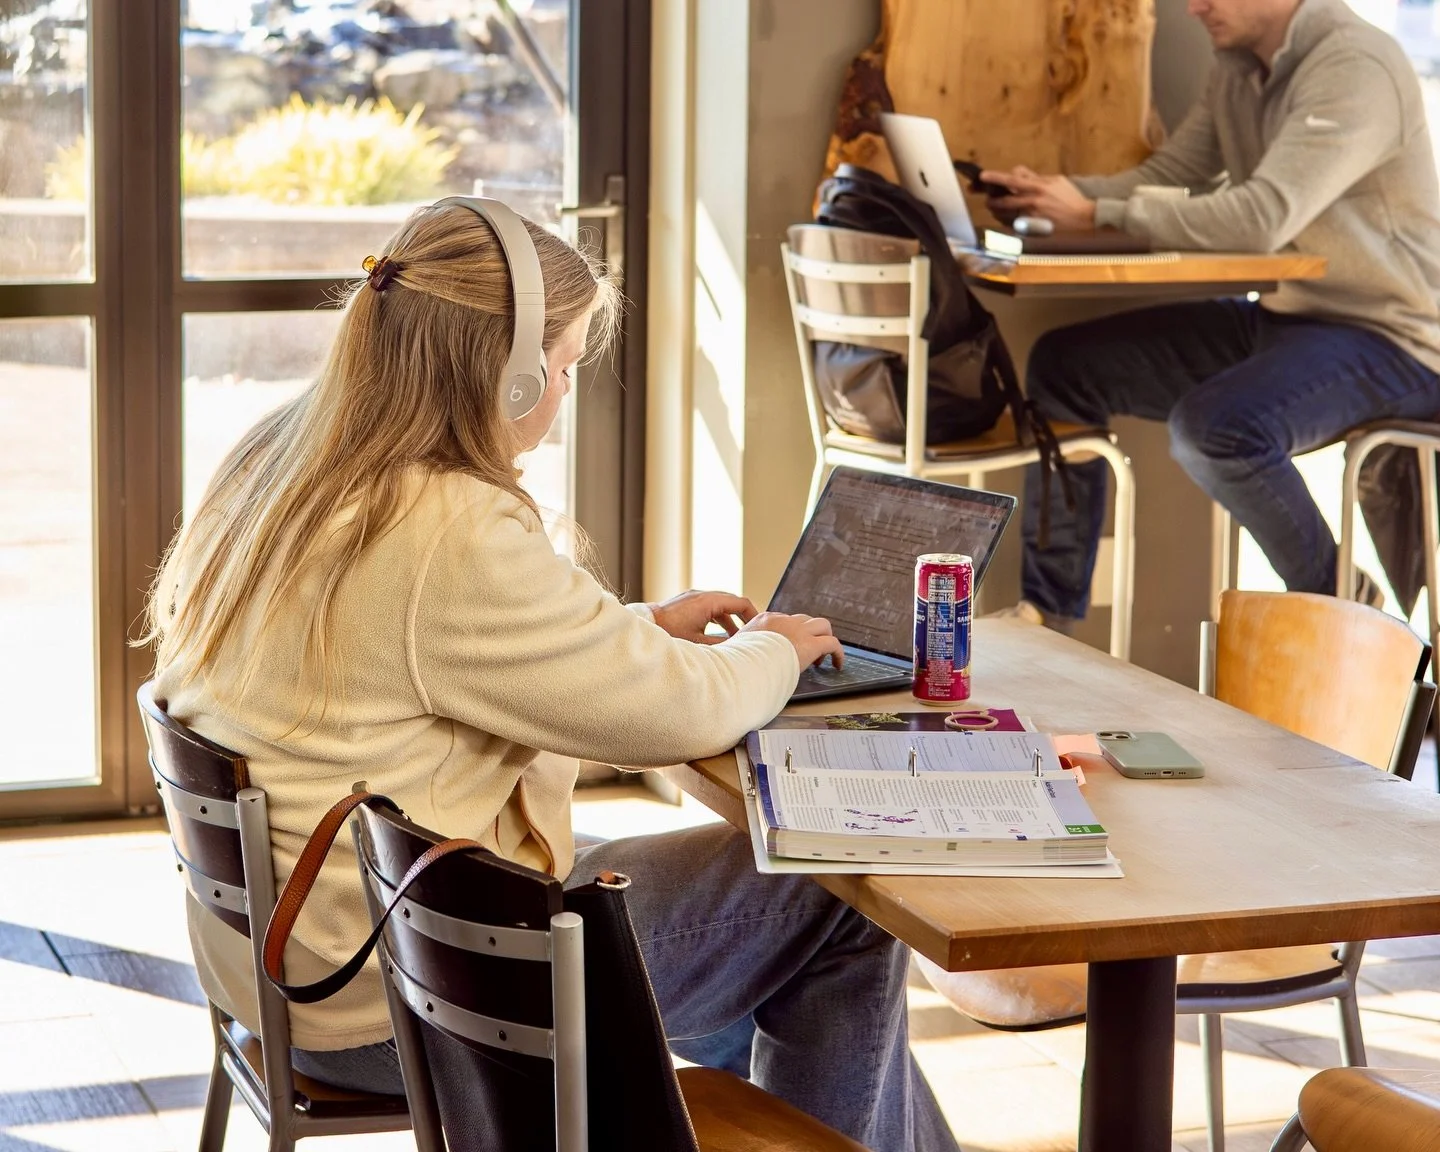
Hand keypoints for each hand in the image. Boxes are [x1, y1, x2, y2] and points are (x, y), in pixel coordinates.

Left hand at [648, 589, 757, 643]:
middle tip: (753, 632)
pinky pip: (709, 607)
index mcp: (709, 601)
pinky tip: (718, 634)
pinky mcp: (687, 602)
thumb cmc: (669, 634)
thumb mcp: (699, 642)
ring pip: (721, 605)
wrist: (645, 625)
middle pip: (733, 602)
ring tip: (737, 636)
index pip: (741, 603)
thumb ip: (721, 643)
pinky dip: (718, 618)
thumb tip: (738, 647)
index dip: (754, 615)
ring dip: (730, 619)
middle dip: (744, 617)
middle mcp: (703, 595)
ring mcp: (694, 597)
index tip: (760, 627)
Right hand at [739, 611, 844, 670]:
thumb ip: (743, 650)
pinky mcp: (810, 645)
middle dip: (809, 633)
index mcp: (764, 620)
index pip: (784, 620)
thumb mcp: (735, 650)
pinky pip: (832, 644)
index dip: (791, 635)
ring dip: (825, 638)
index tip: (789, 648)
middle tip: (809, 650)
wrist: (744, 665)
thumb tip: (740, 663)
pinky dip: (838, 653)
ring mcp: (798, 630)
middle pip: (804, 619)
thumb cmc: (736, 663)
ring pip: (822, 625)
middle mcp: (783, 620)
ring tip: (825, 656)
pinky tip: (838, 664)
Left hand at [981, 166, 1095, 230]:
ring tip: (995, 208)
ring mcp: (1031, 217)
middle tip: (988, 199)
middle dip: (992, 200)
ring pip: (1006, 215)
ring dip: (997, 212)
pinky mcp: (1033, 229)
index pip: (1011, 180)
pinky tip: (1007, 218)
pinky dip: (1007, 221)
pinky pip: (1013, 225)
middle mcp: (1033, 202)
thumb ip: (1034, 177)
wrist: (1083, 217)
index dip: (995, 178)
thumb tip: (1016, 172)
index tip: (983, 176)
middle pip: (1004, 201)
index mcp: (1038, 187)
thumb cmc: (1069, 197)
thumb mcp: (1055, 180)